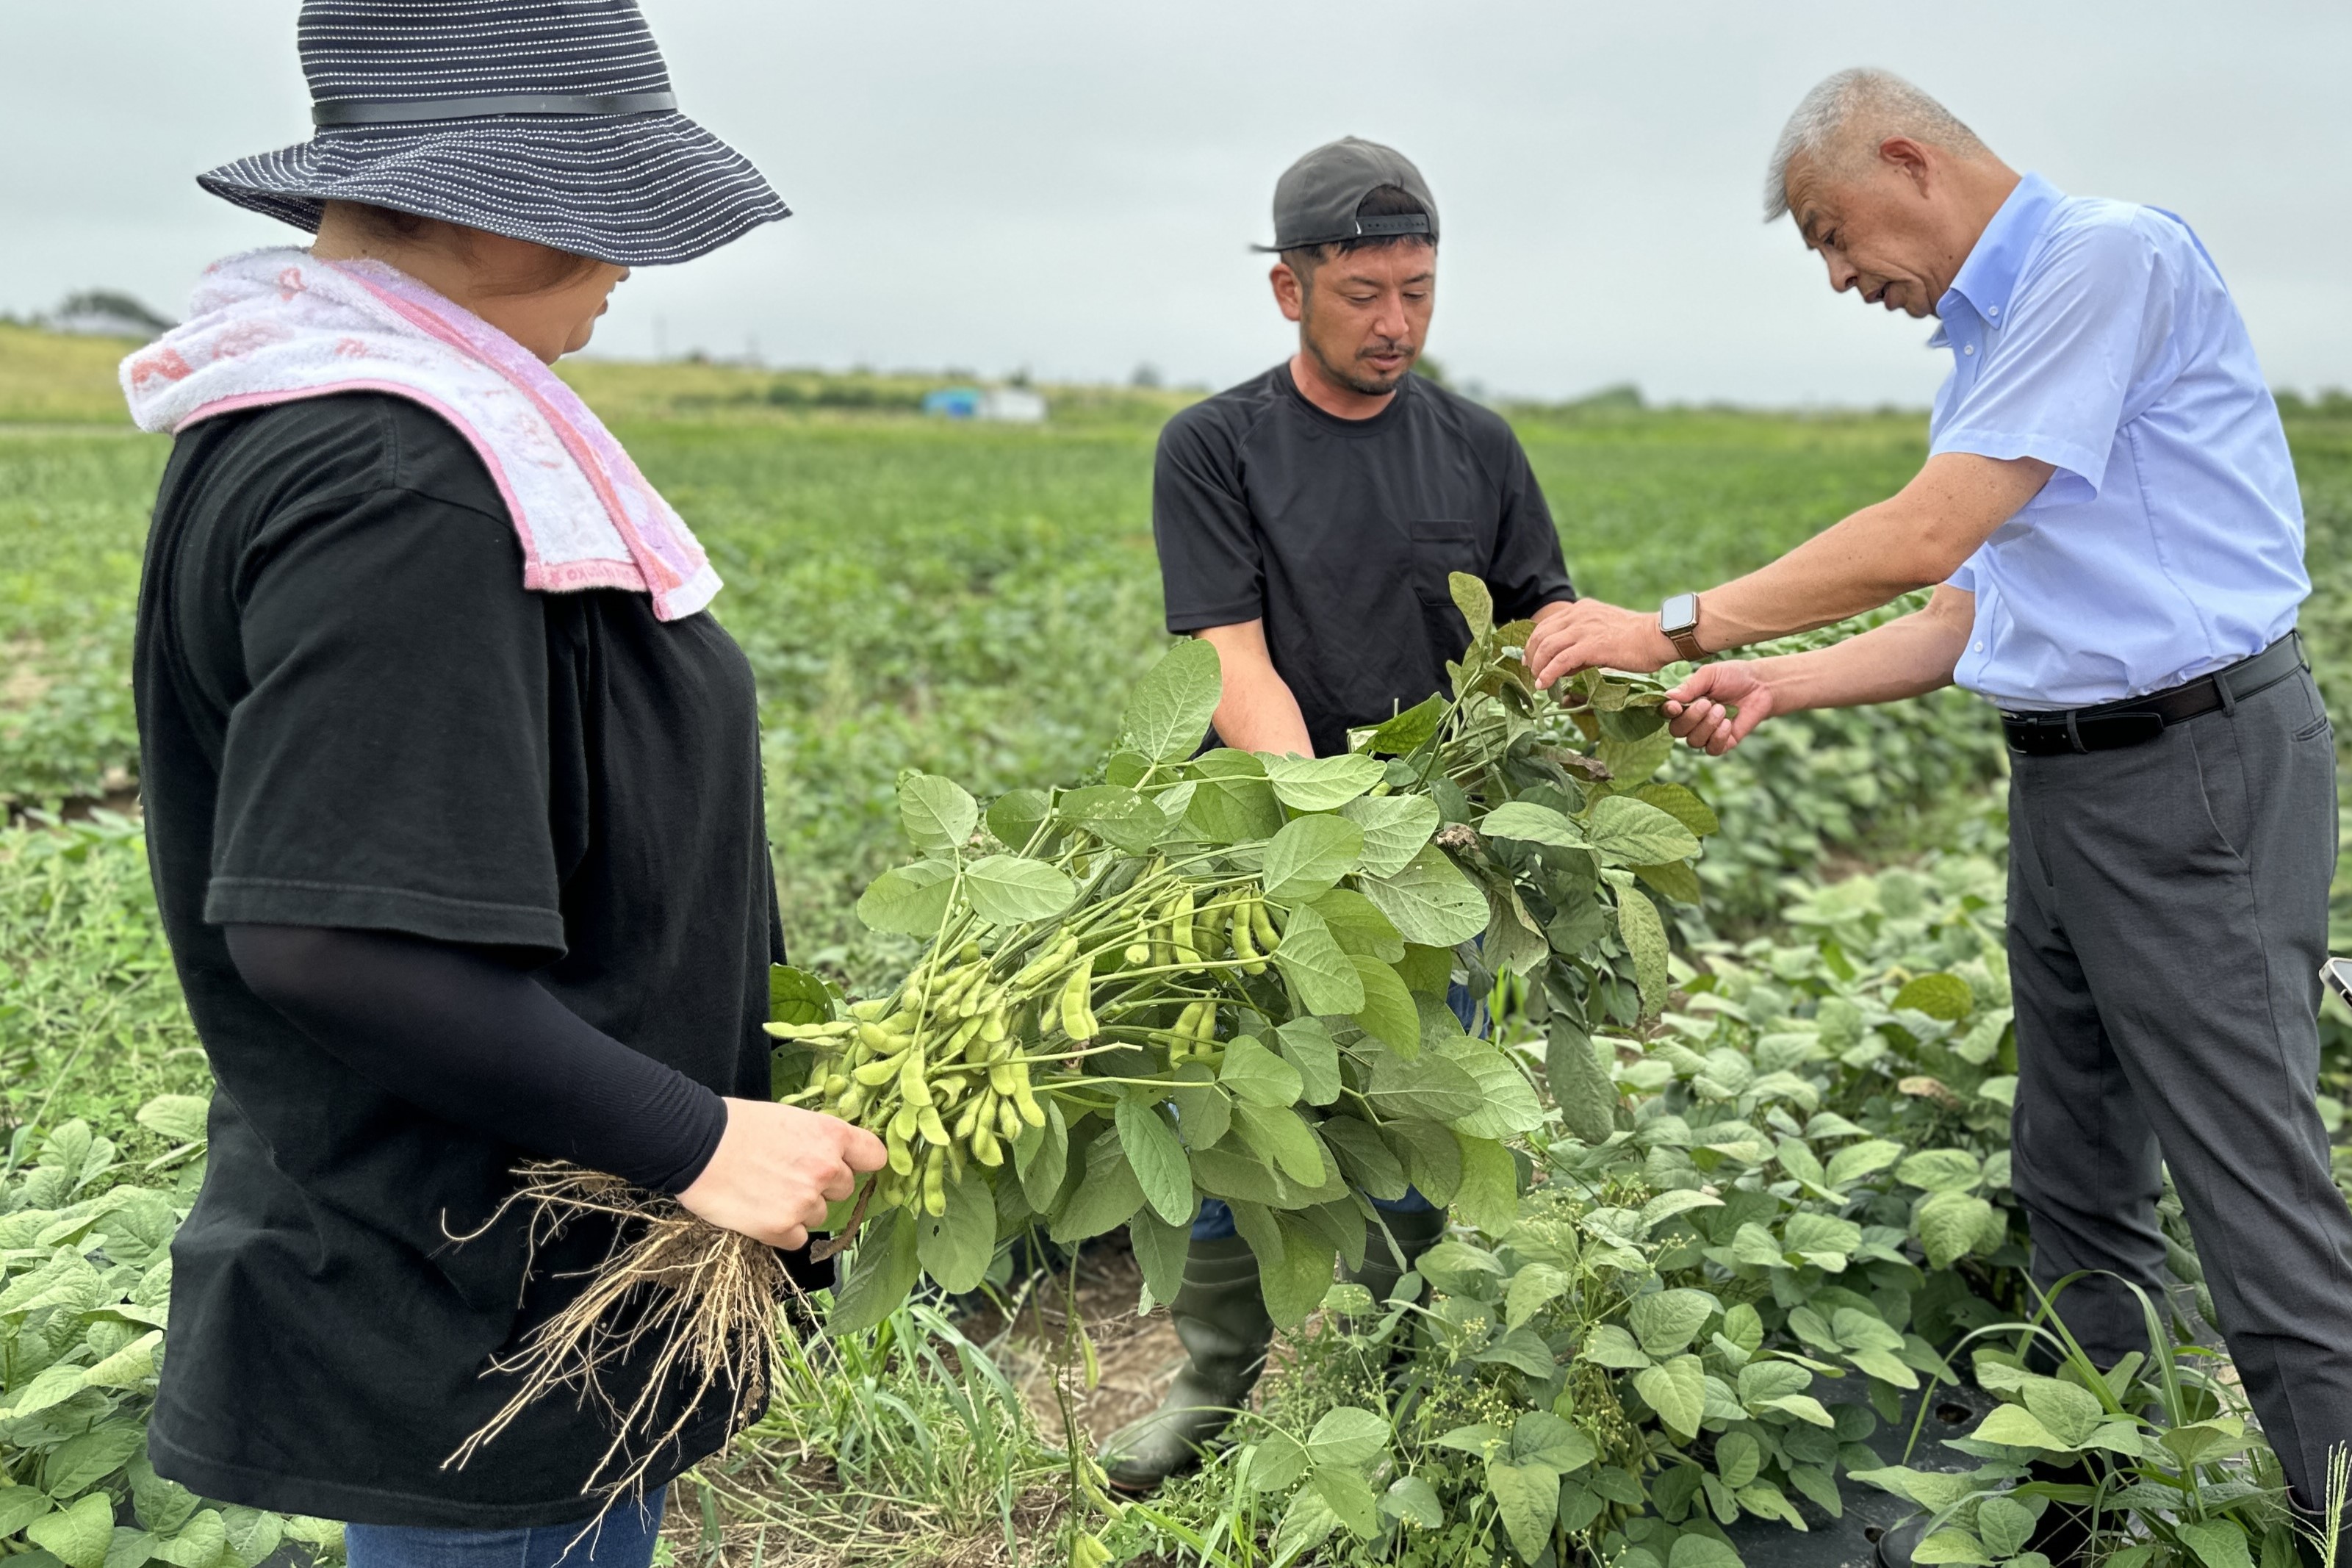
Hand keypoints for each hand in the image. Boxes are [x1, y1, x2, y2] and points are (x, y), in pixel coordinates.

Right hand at [676, 1099, 887, 1249]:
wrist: (696, 1145)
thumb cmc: (738, 1125)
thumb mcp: (790, 1118)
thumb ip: (820, 1139)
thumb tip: (836, 1155)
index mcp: (831, 1136)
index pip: (874, 1156)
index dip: (860, 1161)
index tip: (850, 1164)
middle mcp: (826, 1170)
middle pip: (845, 1188)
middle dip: (823, 1185)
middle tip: (789, 1174)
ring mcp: (805, 1202)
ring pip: (820, 1215)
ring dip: (801, 1209)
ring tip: (767, 1191)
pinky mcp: (781, 1228)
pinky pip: (798, 1238)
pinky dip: (782, 1230)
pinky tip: (760, 1211)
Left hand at [1524, 599, 1676, 688]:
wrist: (1658, 636)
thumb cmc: (1637, 641)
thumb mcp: (1603, 636)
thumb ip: (1582, 647)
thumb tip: (1563, 667)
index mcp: (1582, 610)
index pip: (1547, 624)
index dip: (1534, 643)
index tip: (1530, 659)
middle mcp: (1579, 614)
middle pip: (1541, 634)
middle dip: (1531, 655)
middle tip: (1530, 672)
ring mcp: (1584, 628)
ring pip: (1547, 646)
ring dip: (1538, 666)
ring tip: (1537, 682)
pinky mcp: (1591, 644)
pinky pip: (1561, 660)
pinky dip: (1548, 673)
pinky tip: (1544, 684)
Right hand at [1662, 662, 1778, 755]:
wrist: (1762, 686)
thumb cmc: (1734, 676)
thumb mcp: (1710, 675)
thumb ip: (1690, 687)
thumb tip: (1668, 698)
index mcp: (1685, 703)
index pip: (1667, 713)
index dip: (1668, 712)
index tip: (1675, 707)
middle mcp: (1692, 720)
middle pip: (1677, 731)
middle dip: (1691, 719)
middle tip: (1708, 703)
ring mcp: (1707, 733)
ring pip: (1693, 742)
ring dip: (1707, 726)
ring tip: (1722, 710)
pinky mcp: (1724, 743)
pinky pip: (1712, 749)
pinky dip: (1718, 737)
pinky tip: (1728, 724)